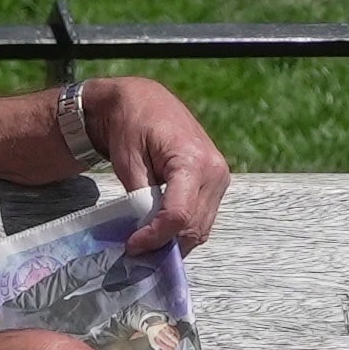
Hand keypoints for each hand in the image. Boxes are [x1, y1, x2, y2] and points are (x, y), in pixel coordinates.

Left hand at [84, 74, 228, 249]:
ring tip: (146, 241)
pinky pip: (203, 217)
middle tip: (136, 249)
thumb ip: (140, 198)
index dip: (155, 237)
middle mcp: (215, 171)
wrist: (145, 100)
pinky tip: (161, 229)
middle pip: (194, 227)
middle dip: (165, 244)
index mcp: (193, 161)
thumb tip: (145, 233)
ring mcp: (220, 178)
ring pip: (202, 228)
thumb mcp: (128, 161)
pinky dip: (183, 229)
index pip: (179, 215)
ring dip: (175, 241)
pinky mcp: (217, 182)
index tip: (132, 245)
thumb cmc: (132, 124)